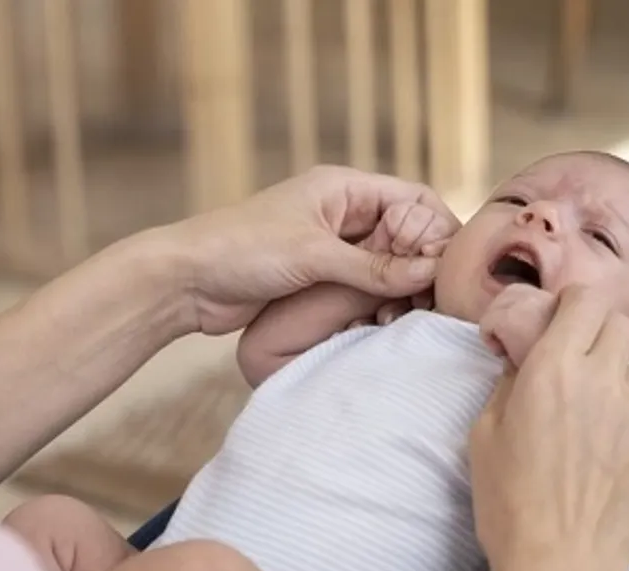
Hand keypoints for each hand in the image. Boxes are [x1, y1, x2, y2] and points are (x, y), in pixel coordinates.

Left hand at [165, 165, 459, 334]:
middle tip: (428, 301)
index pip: (413, 199)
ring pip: (387, 265)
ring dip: (400, 289)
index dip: (435, 231)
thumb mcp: (311, 255)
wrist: (185, 282)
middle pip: (406, 234)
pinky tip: (380, 322)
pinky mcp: (317, 278)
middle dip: (421, 266)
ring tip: (401, 316)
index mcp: (343, 189)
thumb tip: (431, 273)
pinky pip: (362, 286)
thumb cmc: (240, 250)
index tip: (443, 269)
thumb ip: (372, 266)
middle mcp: (341, 213)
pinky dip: (377, 301)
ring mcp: (330, 247)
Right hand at [470, 286, 628, 570]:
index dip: (572, 304)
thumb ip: (508, 383)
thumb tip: (523, 358)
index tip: (559, 319)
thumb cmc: (508, 502)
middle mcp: (602, 381)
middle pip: (619, 325)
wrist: (561, 564)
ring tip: (594, 415)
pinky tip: (610, 454)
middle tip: (575, 362)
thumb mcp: (483, 434)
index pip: (583, 301)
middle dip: (596, 334)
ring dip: (616, 378)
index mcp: (552, 370)